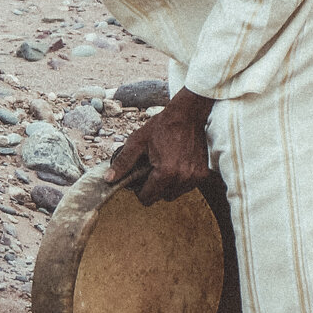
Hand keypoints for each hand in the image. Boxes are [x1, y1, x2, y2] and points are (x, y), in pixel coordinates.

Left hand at [105, 88, 214, 205]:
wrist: (188, 115)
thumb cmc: (162, 126)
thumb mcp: (137, 142)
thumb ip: (123, 162)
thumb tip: (108, 179)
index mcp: (165, 173)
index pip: (148, 198)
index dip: (140, 191)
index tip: (139, 181)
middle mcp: (182, 178)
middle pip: (161, 197)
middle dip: (154, 187)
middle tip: (151, 170)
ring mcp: (195, 177)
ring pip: (175, 193)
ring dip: (168, 185)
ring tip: (164, 166)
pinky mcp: (203, 174)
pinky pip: (187, 186)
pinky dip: (180, 180)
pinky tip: (176, 164)